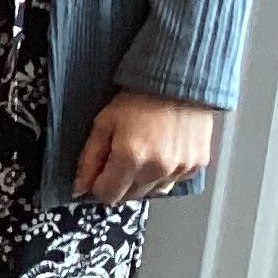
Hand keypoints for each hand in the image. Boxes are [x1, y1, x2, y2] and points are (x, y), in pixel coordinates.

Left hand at [75, 91, 216, 202]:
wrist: (180, 81)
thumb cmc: (138, 98)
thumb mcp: (103, 123)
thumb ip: (89, 159)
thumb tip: (79, 187)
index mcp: (130, 159)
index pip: (108, 195)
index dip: (99, 185)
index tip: (99, 173)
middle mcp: (157, 169)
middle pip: (130, 196)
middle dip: (120, 183)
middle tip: (120, 159)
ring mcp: (180, 168)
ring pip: (153, 191)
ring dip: (143, 180)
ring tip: (143, 153)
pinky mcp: (198, 164)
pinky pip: (174, 180)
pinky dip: (164, 173)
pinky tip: (161, 152)